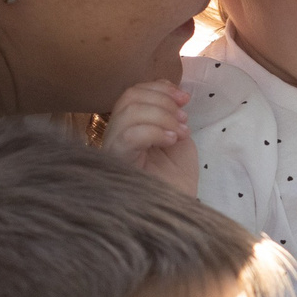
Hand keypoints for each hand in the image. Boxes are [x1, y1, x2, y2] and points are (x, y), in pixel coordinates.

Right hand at [103, 79, 196, 193]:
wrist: (181, 208)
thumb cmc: (176, 178)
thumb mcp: (177, 135)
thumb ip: (170, 111)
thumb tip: (169, 88)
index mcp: (128, 127)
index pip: (131, 93)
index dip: (158, 89)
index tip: (184, 98)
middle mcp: (115, 136)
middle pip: (128, 98)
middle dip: (162, 101)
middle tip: (184, 119)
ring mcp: (112, 151)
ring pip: (127, 113)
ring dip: (162, 116)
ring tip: (180, 133)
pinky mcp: (116, 165)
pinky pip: (128, 136)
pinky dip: (154, 131)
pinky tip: (171, 141)